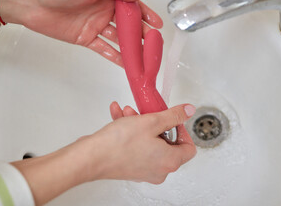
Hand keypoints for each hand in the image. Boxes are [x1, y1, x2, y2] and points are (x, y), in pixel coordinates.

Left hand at [0, 0, 162, 66]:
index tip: (158, 25)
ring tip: (143, 58)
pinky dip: (115, 57)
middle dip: (141, 35)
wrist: (33, 3)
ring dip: (131, 48)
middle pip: (127, 25)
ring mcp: (96, 26)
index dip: (146, 15)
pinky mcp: (86, 39)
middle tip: (154, 45)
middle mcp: (103, 11)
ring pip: (118, 39)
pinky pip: (104, 49)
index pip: (132, 7)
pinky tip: (126, 64)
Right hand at [12, 103, 195, 204]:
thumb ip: (173, 115)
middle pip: (166, 141)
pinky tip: (118, 115)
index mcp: (170, 161)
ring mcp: (145, 169)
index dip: (181, 129)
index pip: (189, 147)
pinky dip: (130, 131)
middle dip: (154, 122)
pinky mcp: (131, 166)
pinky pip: (136, 145)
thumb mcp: (151, 121)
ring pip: (149, 140)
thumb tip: (188, 111)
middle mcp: (159, 169)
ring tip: (128, 112)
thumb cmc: (119, 144)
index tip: (171, 119)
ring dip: (139, 123)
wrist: (91, 157)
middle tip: (146, 112)